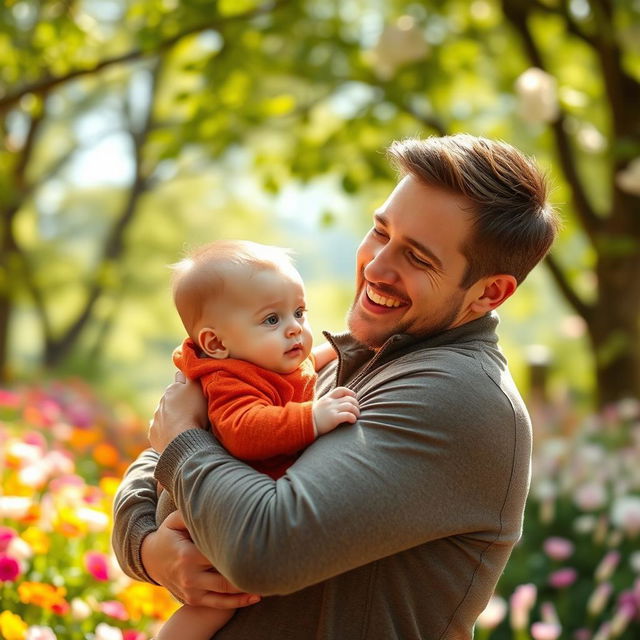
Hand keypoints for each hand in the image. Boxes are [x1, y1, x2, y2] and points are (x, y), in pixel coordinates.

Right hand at [141, 510, 260, 608]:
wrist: (151, 561)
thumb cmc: (169, 535)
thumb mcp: (174, 521)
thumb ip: (191, 512)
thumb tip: (212, 500)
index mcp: (187, 554)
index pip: (217, 552)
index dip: (237, 547)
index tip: (257, 539)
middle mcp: (190, 576)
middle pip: (225, 575)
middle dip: (246, 570)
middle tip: (270, 561)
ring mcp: (192, 591)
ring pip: (225, 593)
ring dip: (247, 588)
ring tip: (268, 579)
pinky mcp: (195, 600)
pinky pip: (220, 605)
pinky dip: (239, 602)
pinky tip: (256, 596)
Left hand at [149, 371, 208, 452]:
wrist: (182, 439)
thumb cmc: (194, 413)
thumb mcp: (198, 389)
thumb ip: (191, 377)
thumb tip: (184, 368)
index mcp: (172, 390)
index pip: (179, 379)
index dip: (186, 383)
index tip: (192, 388)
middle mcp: (161, 402)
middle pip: (171, 398)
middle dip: (178, 401)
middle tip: (191, 409)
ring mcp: (156, 419)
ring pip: (164, 414)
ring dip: (172, 416)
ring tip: (184, 425)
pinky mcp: (153, 434)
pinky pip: (159, 430)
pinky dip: (165, 431)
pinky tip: (175, 435)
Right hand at [312, 386, 358, 435]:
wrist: (303, 425)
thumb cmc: (312, 419)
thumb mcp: (319, 406)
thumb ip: (328, 404)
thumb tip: (338, 404)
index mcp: (327, 398)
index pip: (341, 390)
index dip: (350, 393)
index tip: (354, 398)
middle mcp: (330, 402)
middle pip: (349, 399)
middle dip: (356, 404)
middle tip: (357, 411)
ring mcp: (331, 410)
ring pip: (350, 406)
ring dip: (356, 411)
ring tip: (356, 416)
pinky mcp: (333, 418)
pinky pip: (347, 415)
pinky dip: (353, 418)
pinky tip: (353, 421)